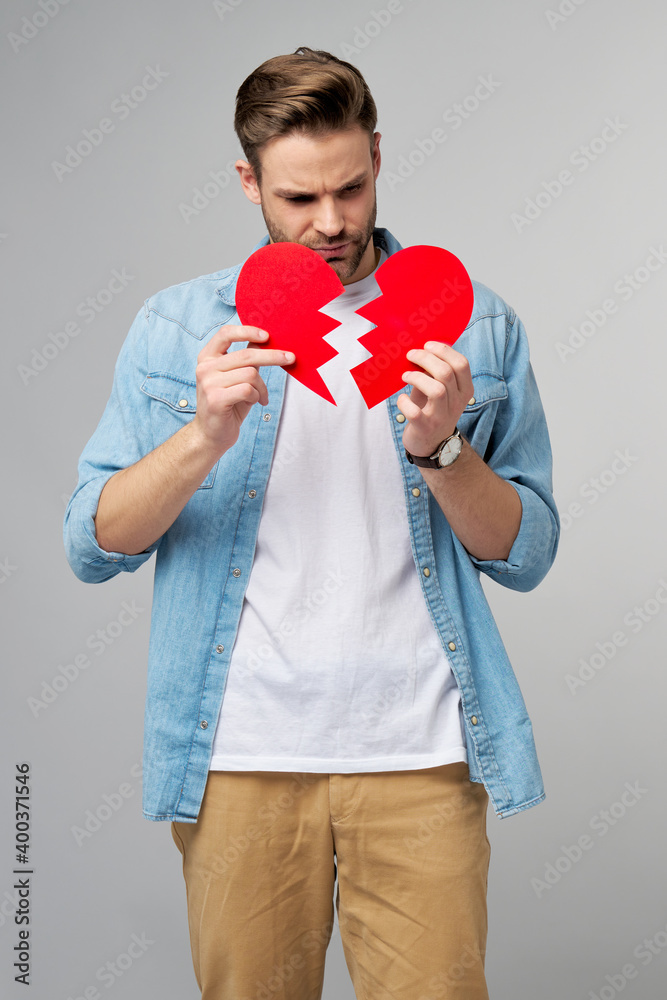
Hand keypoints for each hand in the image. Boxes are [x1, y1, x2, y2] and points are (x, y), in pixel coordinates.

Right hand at [193, 325, 294, 456]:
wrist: (212, 434)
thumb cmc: (228, 404)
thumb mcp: (237, 377)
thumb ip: (246, 360)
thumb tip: (265, 340)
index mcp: (207, 357)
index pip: (225, 334)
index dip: (248, 331)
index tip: (267, 336)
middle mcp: (205, 368)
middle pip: (246, 355)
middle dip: (273, 356)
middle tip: (291, 358)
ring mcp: (208, 383)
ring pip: (250, 374)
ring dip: (262, 387)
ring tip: (261, 397)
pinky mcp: (215, 399)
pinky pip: (248, 390)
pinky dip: (257, 396)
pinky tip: (255, 403)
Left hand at [398, 341, 473, 457]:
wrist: (432, 443)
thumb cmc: (433, 408)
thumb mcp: (441, 389)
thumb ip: (436, 371)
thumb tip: (423, 346)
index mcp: (465, 390)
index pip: (462, 364)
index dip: (443, 350)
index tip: (426, 345)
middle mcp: (457, 403)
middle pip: (446, 373)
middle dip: (425, 359)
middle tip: (410, 355)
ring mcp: (442, 416)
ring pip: (436, 390)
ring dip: (417, 378)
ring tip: (405, 376)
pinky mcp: (426, 428)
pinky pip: (415, 412)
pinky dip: (404, 402)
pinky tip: (402, 399)